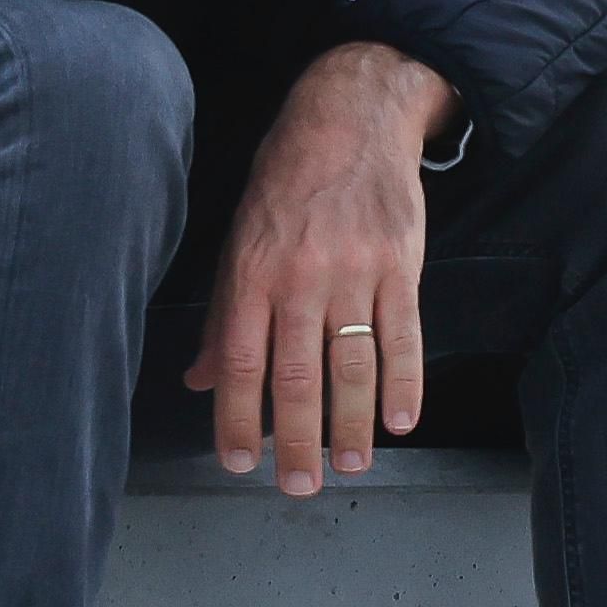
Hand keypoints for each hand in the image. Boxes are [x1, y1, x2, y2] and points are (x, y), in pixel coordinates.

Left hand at [185, 40, 451, 491]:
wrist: (349, 120)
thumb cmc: (287, 181)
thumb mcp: (238, 240)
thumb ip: (225, 316)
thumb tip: (201, 378)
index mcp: (253, 274)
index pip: (242, 363)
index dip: (238, 419)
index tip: (240, 462)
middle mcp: (301, 278)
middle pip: (298, 377)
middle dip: (297, 440)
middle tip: (299, 486)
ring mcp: (355, 273)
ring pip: (352, 365)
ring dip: (353, 424)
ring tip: (352, 465)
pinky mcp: (402, 266)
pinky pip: (404, 336)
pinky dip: (405, 382)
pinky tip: (402, 420)